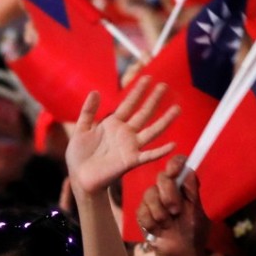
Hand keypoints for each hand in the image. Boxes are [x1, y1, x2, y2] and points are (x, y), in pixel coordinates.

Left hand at [65, 76, 178, 194]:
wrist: (79, 178)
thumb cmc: (79, 156)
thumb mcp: (81, 129)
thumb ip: (88, 112)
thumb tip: (95, 91)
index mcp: (113, 124)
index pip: (129, 104)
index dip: (137, 91)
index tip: (148, 78)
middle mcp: (125, 134)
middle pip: (143, 114)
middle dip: (154, 100)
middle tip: (164, 86)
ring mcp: (130, 147)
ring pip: (151, 131)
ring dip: (164, 121)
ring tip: (177, 109)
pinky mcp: (130, 161)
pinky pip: (149, 155)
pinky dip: (160, 151)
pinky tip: (172, 145)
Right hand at [136, 156, 208, 255]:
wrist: (182, 255)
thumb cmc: (193, 233)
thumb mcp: (198, 211)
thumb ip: (192, 191)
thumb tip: (188, 171)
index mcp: (183, 187)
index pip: (177, 166)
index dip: (175, 164)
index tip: (174, 171)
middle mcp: (167, 191)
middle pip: (162, 177)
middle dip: (168, 194)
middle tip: (176, 210)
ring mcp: (154, 202)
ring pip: (149, 194)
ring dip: (160, 212)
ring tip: (168, 224)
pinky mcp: (143, 215)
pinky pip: (142, 211)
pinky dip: (152, 223)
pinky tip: (159, 231)